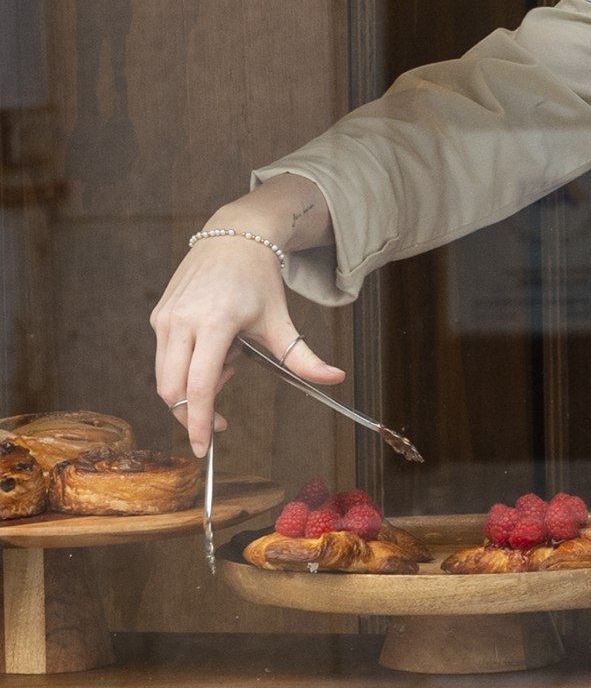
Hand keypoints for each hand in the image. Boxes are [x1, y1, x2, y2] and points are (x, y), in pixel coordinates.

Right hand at [151, 177, 341, 455]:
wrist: (234, 238)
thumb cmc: (259, 281)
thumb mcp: (281, 320)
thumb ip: (303, 357)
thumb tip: (335, 379)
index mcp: (214, 323)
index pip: (197, 386)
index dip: (198, 422)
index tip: (202, 449)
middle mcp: (181, 321)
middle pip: (173, 389)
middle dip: (194, 411)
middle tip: (224, 413)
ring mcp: (164, 318)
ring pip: (166, 376)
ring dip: (194, 386)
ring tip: (230, 362)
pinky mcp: (157, 317)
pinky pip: (165, 358)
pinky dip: (188, 367)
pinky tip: (217, 347)